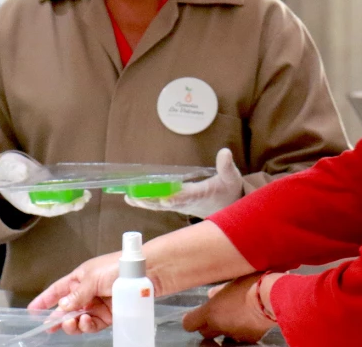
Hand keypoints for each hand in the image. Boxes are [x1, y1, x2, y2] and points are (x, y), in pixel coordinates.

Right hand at [0, 151, 90, 216]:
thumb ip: (16, 172)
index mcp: (27, 203)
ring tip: (87, 194)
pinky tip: (81, 186)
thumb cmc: (5, 171)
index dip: (59, 208)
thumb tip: (25, 172)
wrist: (5, 167)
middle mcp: (37, 201)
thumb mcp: (8, 170)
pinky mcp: (48, 186)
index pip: (45, 209)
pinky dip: (71, 189)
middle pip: (56, 206)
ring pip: (61, 199)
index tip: (70, 205)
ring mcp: (43, 194)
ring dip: (74, 198)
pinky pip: (61, 190)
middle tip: (83, 199)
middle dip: (71, 204)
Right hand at [27, 252, 122, 333]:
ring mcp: (99, 304)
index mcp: (81, 277)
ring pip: (79, 319)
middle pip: (68, 308)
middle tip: (50, 327)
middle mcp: (88, 291)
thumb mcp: (92, 277)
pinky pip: (94, 324)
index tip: (33, 309)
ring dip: (73, 323)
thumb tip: (63, 307)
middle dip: (58, 318)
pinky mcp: (111, 314)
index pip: (58, 290)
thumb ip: (77, 295)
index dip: (45, 299)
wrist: (147, 271)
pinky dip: (87, 325)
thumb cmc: (119, 266)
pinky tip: (84, 321)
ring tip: (72, 322)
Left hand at [124, 148, 243, 217]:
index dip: (176, 198)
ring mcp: (181, 206)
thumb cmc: (230, 191)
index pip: (187, 197)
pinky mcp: (177, 206)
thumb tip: (225, 152)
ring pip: (160, 206)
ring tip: (129, 197)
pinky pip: (159, 205)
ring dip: (145, 202)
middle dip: (152, 200)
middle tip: (135, 197)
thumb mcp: (232, 178)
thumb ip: (226, 166)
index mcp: (201, 195)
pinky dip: (147, 202)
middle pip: (167, 203)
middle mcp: (188, 202)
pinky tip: (132, 199)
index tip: (166, 199)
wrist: (229, 209)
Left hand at [182, 273, 275, 342]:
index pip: (188, 324)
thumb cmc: (252, 282)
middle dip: (209, 325)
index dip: (192, 319)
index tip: (197, 314)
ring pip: (224, 336)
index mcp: (210, 312)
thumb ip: (219, 291)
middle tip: (217, 315)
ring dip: (227, 328)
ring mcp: (235, 335)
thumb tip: (211, 295)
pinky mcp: (251, 338)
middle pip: (205, 333)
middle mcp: (220, 326)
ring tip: (237, 315)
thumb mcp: (232, 281)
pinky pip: (242, 337)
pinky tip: (250, 319)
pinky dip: (243, 331)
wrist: (274, 295)